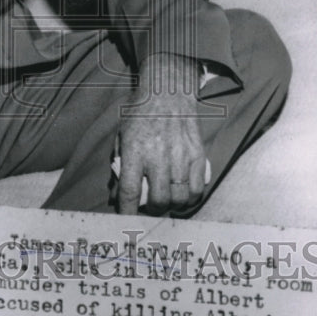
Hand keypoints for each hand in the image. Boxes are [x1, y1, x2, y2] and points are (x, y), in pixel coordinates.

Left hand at [117, 53, 205, 214]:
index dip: (128, 213)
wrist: (168, 90)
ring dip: (172, 206)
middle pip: (158, 200)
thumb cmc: (140, 113)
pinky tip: (183, 195)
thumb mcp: (121, 134)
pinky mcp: (198, 154)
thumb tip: (118, 193)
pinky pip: (197, 189)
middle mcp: (158, 155)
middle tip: (151, 208)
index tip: (127, 224)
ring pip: (179, 198)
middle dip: (153, 211)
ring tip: (168, 202)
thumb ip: (119, 162)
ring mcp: (181, 155)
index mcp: (135, 150)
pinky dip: (190, 198)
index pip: (130, 191)